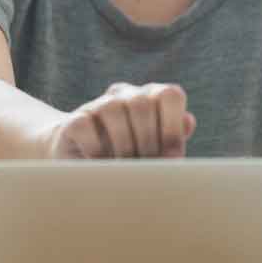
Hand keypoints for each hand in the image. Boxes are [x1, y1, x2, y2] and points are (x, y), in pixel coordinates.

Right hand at [42, 82, 194, 158]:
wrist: (83, 162)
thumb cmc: (130, 159)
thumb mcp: (156, 152)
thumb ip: (174, 140)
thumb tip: (187, 122)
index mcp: (151, 98)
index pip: (169, 94)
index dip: (173, 126)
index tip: (171, 157)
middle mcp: (125, 94)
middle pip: (142, 103)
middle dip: (148, 141)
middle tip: (146, 167)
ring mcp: (97, 105)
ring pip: (113, 109)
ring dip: (123, 145)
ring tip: (124, 168)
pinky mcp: (73, 120)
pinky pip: (85, 126)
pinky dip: (96, 150)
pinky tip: (101, 166)